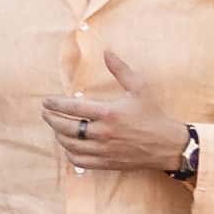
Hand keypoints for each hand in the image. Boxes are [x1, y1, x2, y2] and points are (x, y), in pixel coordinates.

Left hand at [41, 52, 189, 172]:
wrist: (167, 145)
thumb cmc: (152, 115)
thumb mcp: (138, 88)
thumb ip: (120, 69)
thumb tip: (107, 50)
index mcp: (109, 113)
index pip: (72, 108)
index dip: (55, 104)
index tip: (46, 102)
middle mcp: (103, 133)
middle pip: (66, 127)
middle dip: (51, 119)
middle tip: (46, 114)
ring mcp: (104, 149)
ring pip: (70, 145)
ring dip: (58, 135)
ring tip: (56, 128)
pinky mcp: (107, 162)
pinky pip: (80, 160)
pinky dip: (69, 153)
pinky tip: (69, 146)